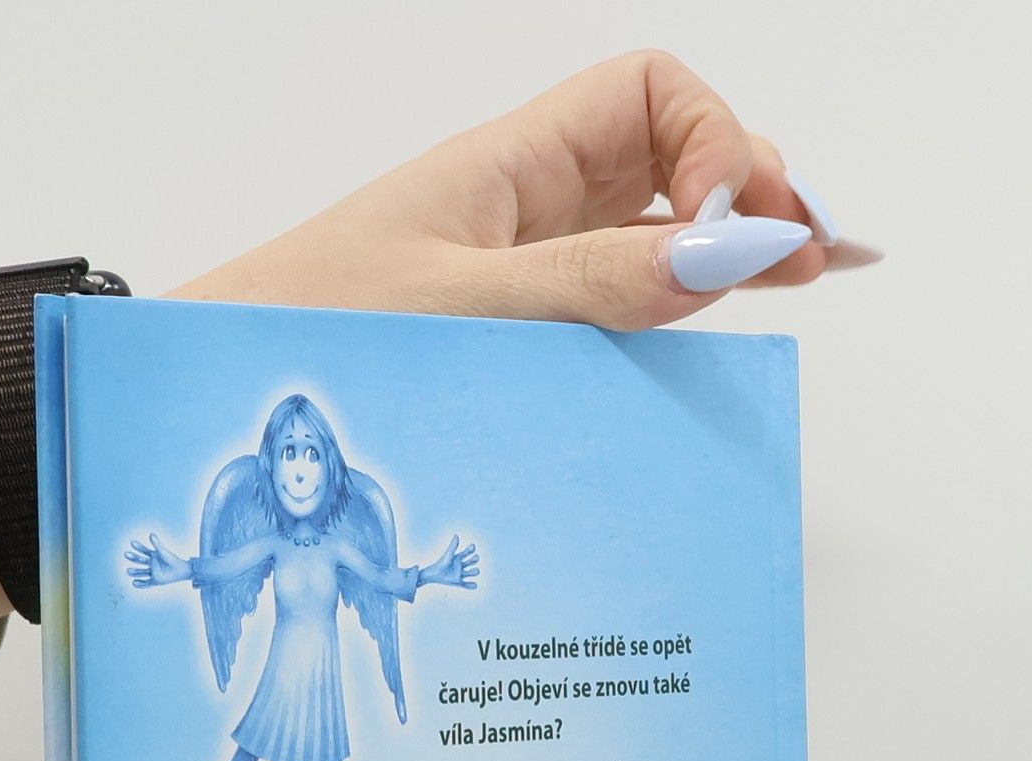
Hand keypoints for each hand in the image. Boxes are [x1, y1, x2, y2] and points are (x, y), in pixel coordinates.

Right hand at [125, 535, 190, 588]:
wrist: (183, 571)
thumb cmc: (173, 561)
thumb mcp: (163, 553)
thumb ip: (157, 545)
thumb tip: (151, 534)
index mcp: (154, 555)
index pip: (143, 550)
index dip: (138, 546)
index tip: (132, 542)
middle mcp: (152, 564)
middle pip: (140, 560)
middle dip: (133, 557)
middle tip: (126, 554)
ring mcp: (153, 572)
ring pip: (141, 572)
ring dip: (135, 572)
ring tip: (128, 571)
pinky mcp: (155, 580)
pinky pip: (146, 583)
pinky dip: (140, 584)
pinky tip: (134, 583)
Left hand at [172, 50, 834, 330]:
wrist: (217, 391)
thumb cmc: (305, 332)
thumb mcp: (461, 310)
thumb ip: (591, 285)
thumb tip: (724, 254)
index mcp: (510, 165)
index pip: (650, 98)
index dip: (715, 143)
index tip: (733, 232)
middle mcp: (526, 204)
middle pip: (674, 156)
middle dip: (753, 189)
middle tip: (814, 256)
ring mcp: (524, 266)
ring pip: (655, 227)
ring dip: (731, 245)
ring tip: (801, 279)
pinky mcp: (513, 328)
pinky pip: (617, 295)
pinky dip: (678, 301)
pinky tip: (726, 314)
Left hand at [421, 537, 479, 590]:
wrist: (433, 574)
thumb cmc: (440, 564)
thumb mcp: (448, 555)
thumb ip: (453, 546)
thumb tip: (456, 536)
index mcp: (457, 558)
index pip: (466, 553)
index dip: (470, 549)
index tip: (473, 547)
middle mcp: (459, 566)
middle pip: (469, 562)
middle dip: (473, 560)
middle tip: (476, 557)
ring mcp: (458, 574)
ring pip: (469, 572)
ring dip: (474, 572)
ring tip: (477, 570)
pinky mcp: (457, 581)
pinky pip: (465, 584)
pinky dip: (470, 585)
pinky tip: (475, 585)